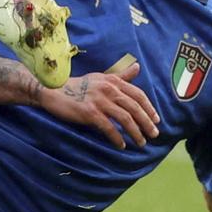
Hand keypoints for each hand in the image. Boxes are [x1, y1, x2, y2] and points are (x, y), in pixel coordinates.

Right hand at [38, 65, 159, 148]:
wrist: (54, 91)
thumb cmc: (80, 85)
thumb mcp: (102, 77)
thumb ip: (121, 75)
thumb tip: (138, 66)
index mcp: (113, 81)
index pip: (138, 94)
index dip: (149, 108)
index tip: (156, 120)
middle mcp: (109, 89)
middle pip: (134, 107)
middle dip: (147, 122)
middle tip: (154, 134)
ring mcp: (99, 101)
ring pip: (125, 118)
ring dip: (135, 133)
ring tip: (141, 143)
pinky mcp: (89, 112)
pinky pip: (108, 127)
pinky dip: (116, 138)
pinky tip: (121, 145)